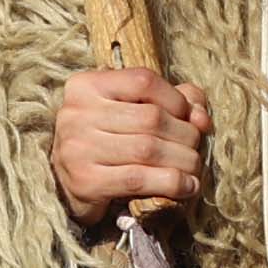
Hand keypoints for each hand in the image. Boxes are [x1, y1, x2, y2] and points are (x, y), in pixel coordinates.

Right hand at [51, 68, 208, 222]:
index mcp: (86, 86)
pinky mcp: (85, 182)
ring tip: (194, 168)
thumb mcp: (131, 110)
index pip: (143, 81)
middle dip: (185, 135)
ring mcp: (78, 148)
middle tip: (196, 147)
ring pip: (148, 150)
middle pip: (151, 119)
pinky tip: (186, 186)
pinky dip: (171, 183)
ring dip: (183, 161)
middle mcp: (77, 113)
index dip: (176, 99)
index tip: (189, 117)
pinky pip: (139, 179)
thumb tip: (201, 116)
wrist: (66, 183)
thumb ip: (170, 101)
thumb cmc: (106, 140)